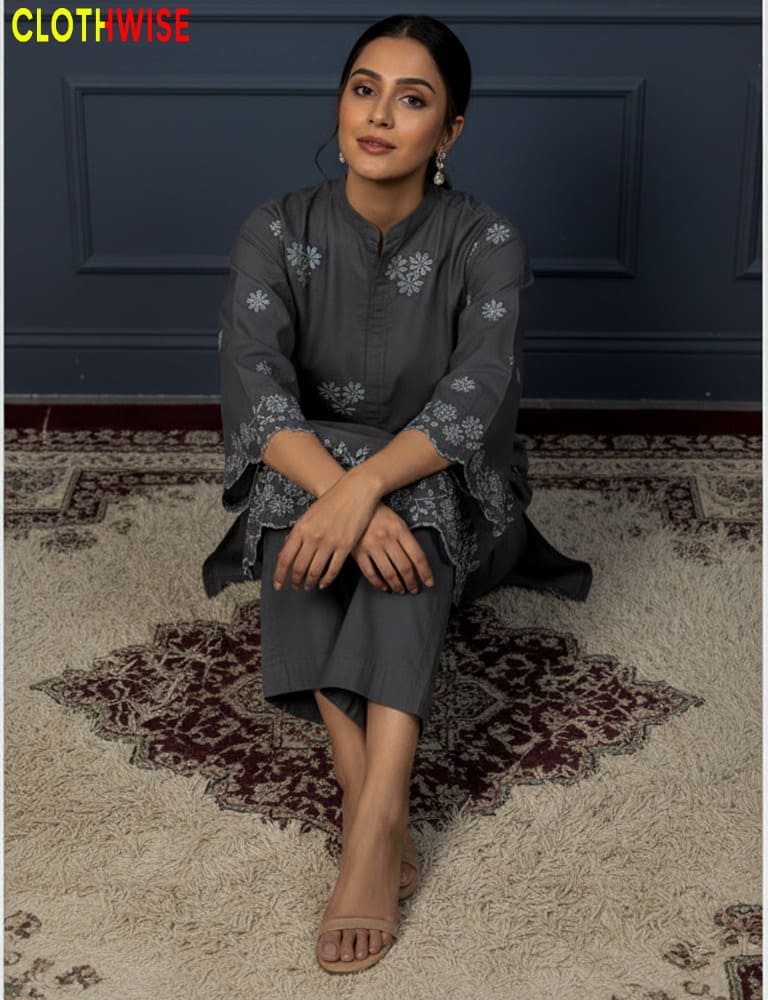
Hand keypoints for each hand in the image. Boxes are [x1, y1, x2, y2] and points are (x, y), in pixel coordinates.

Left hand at [272, 470, 379, 591]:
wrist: (355, 491)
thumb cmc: (332, 501)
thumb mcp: (308, 515)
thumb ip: (298, 532)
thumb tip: (288, 548)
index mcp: (301, 529)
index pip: (285, 558)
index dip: (279, 575)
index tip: (278, 584)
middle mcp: (313, 537)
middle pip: (299, 567)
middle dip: (295, 581)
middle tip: (296, 586)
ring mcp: (329, 542)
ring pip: (315, 571)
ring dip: (310, 582)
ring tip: (308, 586)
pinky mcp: (345, 546)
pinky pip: (333, 569)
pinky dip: (326, 579)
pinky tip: (323, 583)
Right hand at [351, 504, 434, 594]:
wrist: (354, 503)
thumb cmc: (378, 513)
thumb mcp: (396, 521)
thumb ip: (405, 539)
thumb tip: (416, 561)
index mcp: (399, 529)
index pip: (417, 556)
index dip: (425, 572)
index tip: (429, 582)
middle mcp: (387, 538)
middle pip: (404, 567)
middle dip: (411, 582)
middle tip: (414, 589)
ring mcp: (371, 546)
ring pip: (388, 573)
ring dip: (397, 585)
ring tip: (401, 590)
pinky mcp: (358, 552)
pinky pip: (370, 573)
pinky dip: (378, 583)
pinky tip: (384, 587)